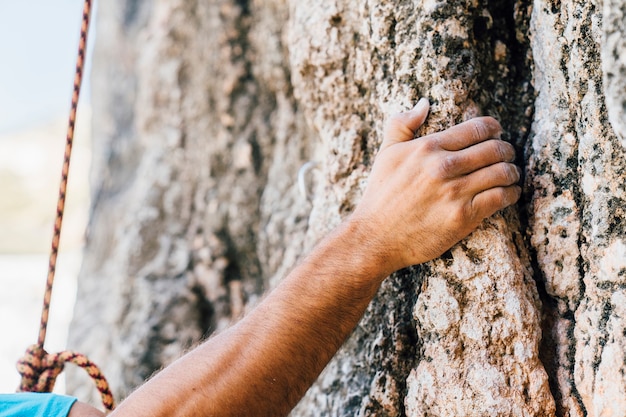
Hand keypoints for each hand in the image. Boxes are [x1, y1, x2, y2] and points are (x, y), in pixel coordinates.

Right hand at [352, 98, 520, 271]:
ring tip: (511, 174)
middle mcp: (444, 167)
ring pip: (502, 173)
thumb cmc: (380, 195)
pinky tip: (510, 193)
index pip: (476, 128)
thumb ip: (402, 124)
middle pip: (494, 149)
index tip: (497, 132)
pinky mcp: (463, 217)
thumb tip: (424, 103)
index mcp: (428, 147)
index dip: (494, 128)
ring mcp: (455, 192)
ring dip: (512, 172)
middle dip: (507, 149)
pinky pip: (500, 198)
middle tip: (508, 154)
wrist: (375, 236)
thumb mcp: (386, 154)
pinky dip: (511, 193)